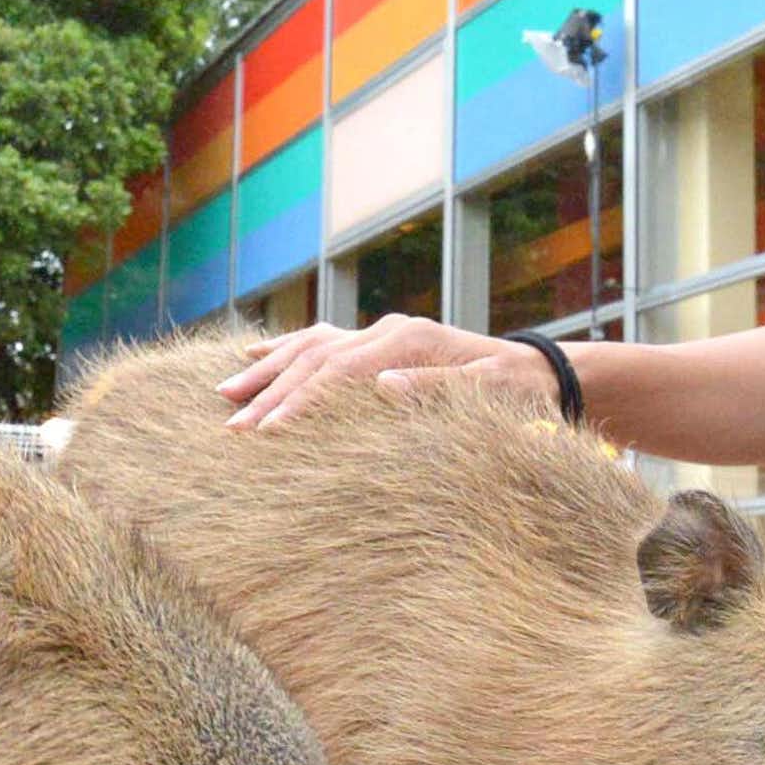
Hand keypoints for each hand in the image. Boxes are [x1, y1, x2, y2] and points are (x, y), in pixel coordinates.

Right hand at [220, 313, 558, 429]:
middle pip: (316, 361)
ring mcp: (381, 332)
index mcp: (411, 342)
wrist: (539, 373)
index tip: (268, 433)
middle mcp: (389, 330)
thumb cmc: (518, 394)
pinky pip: (320, 342)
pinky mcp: (379, 341)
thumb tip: (383, 385)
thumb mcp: (489, 395)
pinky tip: (252, 359)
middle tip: (233, 431)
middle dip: (272, 396)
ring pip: (309, 347)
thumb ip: (436, 388)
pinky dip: (283, 351)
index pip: (340, 373)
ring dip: (267, 372)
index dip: (302, 403)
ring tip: (224, 396)